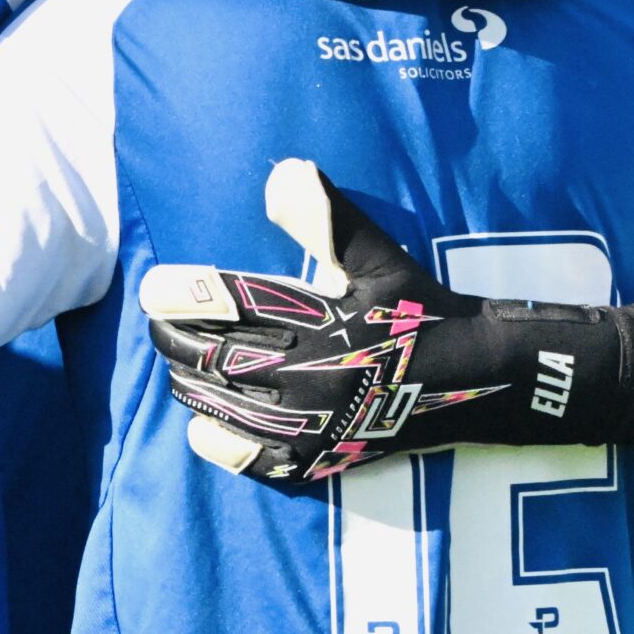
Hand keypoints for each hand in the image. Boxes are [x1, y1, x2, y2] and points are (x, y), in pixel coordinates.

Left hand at [139, 161, 633, 485]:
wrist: (480, 382)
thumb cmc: (422, 311)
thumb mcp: (380, 258)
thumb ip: (326, 219)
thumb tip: (282, 171)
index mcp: (321, 324)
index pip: (231, 307)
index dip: (183, 294)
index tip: (152, 285)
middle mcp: (312, 378)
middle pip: (213, 361)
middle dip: (173, 338)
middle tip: (157, 320)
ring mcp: (316, 427)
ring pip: (224, 411)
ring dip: (190, 385)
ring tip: (175, 362)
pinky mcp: (324, 462)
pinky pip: (256, 463)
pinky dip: (222, 444)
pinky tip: (204, 425)